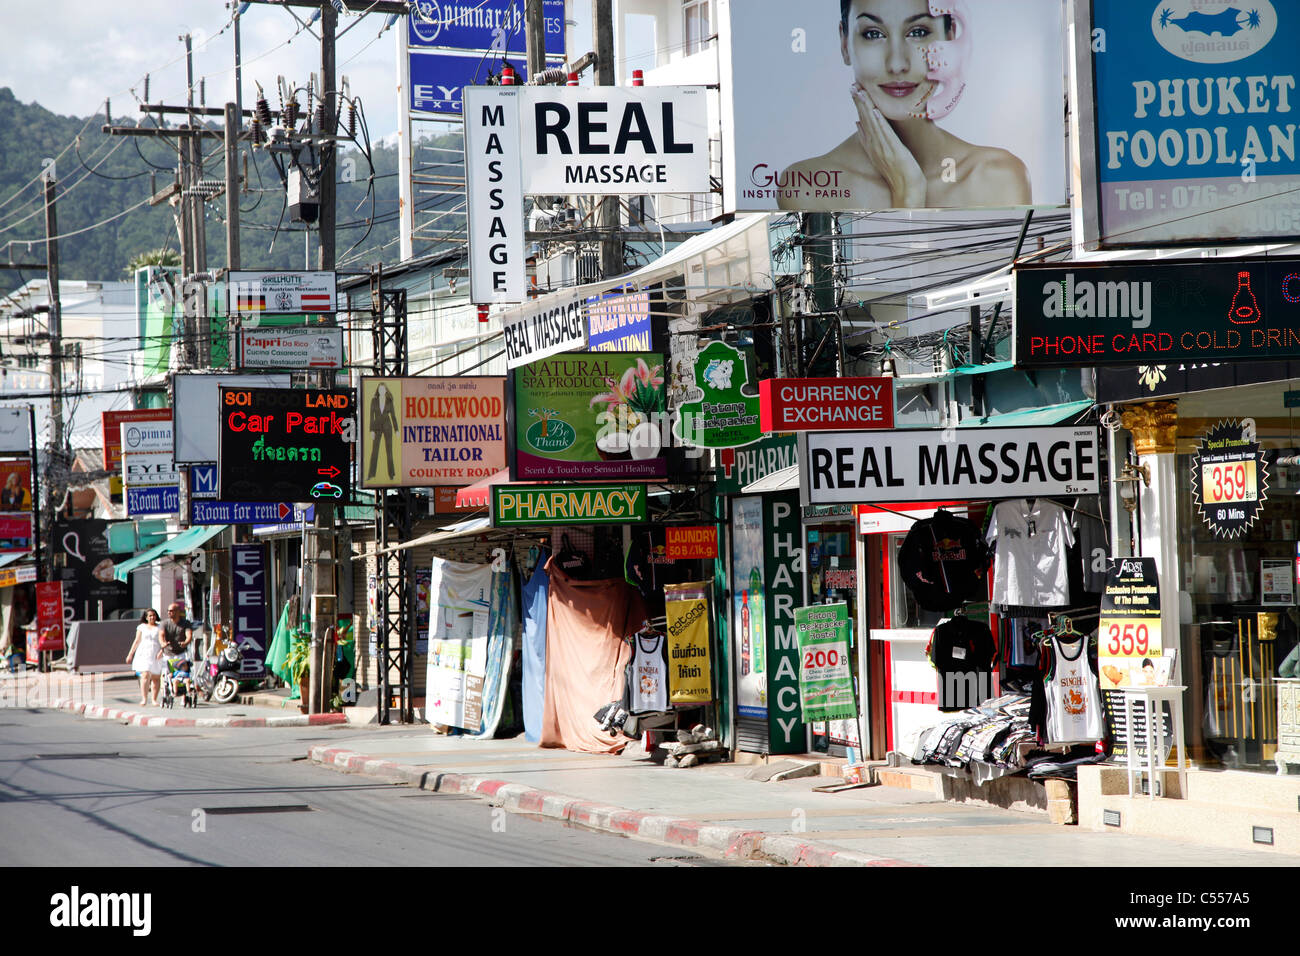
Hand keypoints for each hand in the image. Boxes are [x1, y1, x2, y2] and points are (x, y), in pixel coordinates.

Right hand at [851, 84, 925, 206]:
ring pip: (872, 123)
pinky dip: (879, 122)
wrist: (906, 188)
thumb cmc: (896, 172)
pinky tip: (874, 110)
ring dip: (866, 107)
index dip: (858, 104)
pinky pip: (884, 133)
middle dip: (859, 102)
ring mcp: (882, 147)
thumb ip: (866, 139)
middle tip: (853, 86)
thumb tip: (858, 123)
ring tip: (861, 92)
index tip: (853, 90)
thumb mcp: (879, 153)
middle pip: (865, 119)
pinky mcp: (893, 150)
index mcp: (871, 144)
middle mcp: (874, 145)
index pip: (862, 120)